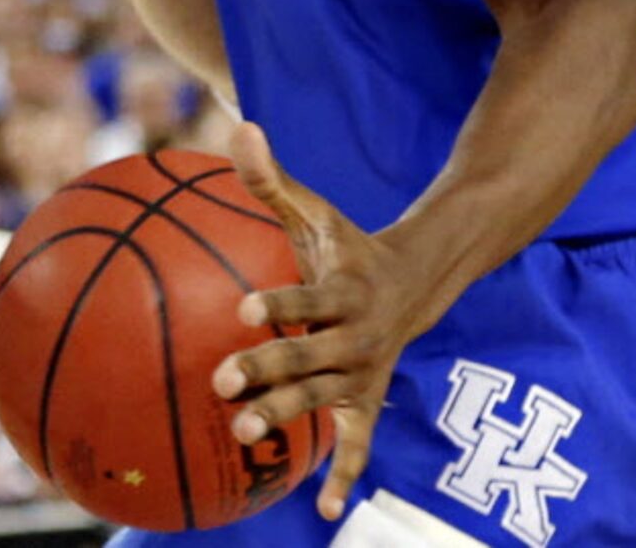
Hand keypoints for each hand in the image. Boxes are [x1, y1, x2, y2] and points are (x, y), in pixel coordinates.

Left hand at [210, 123, 431, 521]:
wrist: (413, 283)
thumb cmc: (344, 244)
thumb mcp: (314, 210)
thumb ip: (271, 178)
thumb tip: (239, 126)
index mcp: (342, 289)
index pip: (307, 296)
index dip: (278, 302)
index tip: (242, 308)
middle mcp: (355, 337)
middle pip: (309, 356)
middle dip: (268, 369)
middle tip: (222, 380)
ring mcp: (363, 375)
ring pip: (323, 401)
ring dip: (286, 417)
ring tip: (242, 431)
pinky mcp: (366, 402)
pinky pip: (358, 446)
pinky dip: (344, 479)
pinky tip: (322, 513)